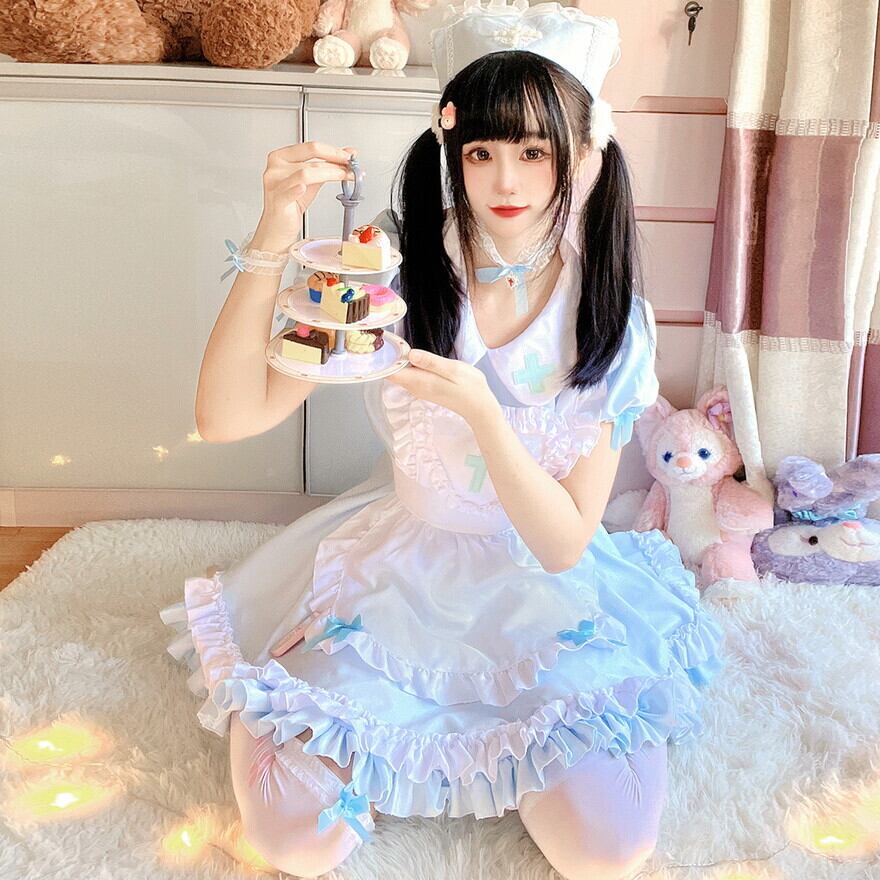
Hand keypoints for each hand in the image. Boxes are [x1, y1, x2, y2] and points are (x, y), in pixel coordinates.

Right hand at [250, 141, 360, 251]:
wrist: (279, 226)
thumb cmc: (291, 204)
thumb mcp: (312, 181)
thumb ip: (328, 165)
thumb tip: (349, 153)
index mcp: (281, 157)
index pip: (310, 148)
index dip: (332, 151)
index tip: (349, 156)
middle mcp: (276, 167)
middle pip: (310, 158)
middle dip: (335, 161)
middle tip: (351, 166)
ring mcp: (275, 183)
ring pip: (305, 173)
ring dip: (330, 173)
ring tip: (344, 177)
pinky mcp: (277, 201)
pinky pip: (289, 192)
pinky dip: (298, 189)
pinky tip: (304, 188)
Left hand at [385, 349, 499, 426]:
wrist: (479, 406)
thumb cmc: (469, 386)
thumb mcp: (452, 369)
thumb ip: (430, 362)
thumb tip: (410, 353)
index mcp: (419, 381)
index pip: (390, 372)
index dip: (385, 357)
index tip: (386, 343)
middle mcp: (415, 387)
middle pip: (393, 372)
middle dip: (390, 356)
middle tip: (391, 338)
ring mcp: (419, 388)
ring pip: (402, 373)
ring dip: (400, 359)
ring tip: (400, 343)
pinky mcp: (425, 388)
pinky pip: (410, 375)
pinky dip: (409, 365)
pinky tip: (415, 355)